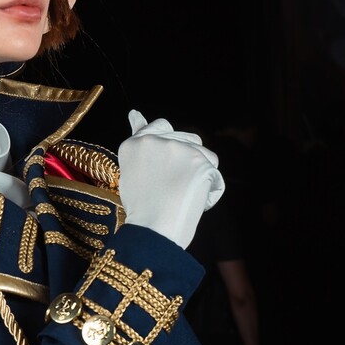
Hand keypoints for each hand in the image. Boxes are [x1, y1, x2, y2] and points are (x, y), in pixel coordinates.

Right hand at [117, 110, 224, 249]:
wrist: (155, 230)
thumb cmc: (143, 211)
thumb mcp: (132, 174)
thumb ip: (140, 150)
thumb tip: (136, 115)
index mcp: (133, 145)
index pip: (157, 127)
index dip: (167, 142)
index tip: (168, 157)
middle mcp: (154, 140)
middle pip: (182, 136)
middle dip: (185, 156)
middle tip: (175, 184)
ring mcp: (177, 147)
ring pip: (199, 149)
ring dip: (198, 166)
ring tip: (183, 190)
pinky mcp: (198, 158)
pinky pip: (212, 165)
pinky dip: (210, 182)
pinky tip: (195, 195)